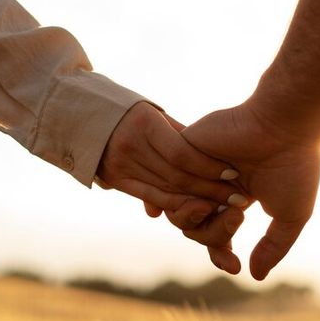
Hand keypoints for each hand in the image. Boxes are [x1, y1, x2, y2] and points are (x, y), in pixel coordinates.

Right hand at [96, 101, 244, 226]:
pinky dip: (175, 204)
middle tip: (238, 198)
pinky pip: (151, 196)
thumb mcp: (154, 114)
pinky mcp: (115, 180)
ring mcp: (120, 165)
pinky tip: (197, 209)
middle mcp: (130, 146)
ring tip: (224, 206)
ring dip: (198, 200)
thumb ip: (180, 135)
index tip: (233, 172)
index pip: (182, 153)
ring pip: (166, 189)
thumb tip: (212, 158)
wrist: (80, 114)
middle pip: (177, 175)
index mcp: (144, 124)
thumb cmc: (129, 111)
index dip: (209, 166)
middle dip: (210, 189)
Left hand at [179, 97, 319, 279]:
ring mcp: (197, 167)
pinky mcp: (182, 149)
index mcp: (237, 194)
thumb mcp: (291, 216)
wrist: (287, 124)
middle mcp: (213, 182)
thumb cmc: (295, 165)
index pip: (215, 233)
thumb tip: (253, 276)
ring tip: (232, 206)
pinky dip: (188, 197)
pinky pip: (168, 187)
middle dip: (215, 234)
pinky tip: (211, 195)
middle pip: (194, 228)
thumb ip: (273, 247)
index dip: (220, 253)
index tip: (234, 266)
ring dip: (203, 219)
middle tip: (239, 215)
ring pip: (178, 213)